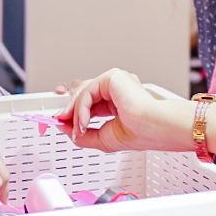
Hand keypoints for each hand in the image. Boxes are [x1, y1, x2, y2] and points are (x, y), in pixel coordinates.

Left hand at [55, 68, 192, 152]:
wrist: (155, 128)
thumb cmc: (142, 133)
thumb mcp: (103, 138)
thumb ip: (82, 133)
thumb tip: (64, 126)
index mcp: (119, 102)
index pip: (90, 102)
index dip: (75, 112)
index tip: (63, 123)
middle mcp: (118, 90)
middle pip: (83, 93)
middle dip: (69, 110)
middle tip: (61, 122)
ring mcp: (115, 82)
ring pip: (83, 92)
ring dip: (76, 112)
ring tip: (78, 127)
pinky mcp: (112, 77)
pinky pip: (87, 91)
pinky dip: (81, 107)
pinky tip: (84, 121)